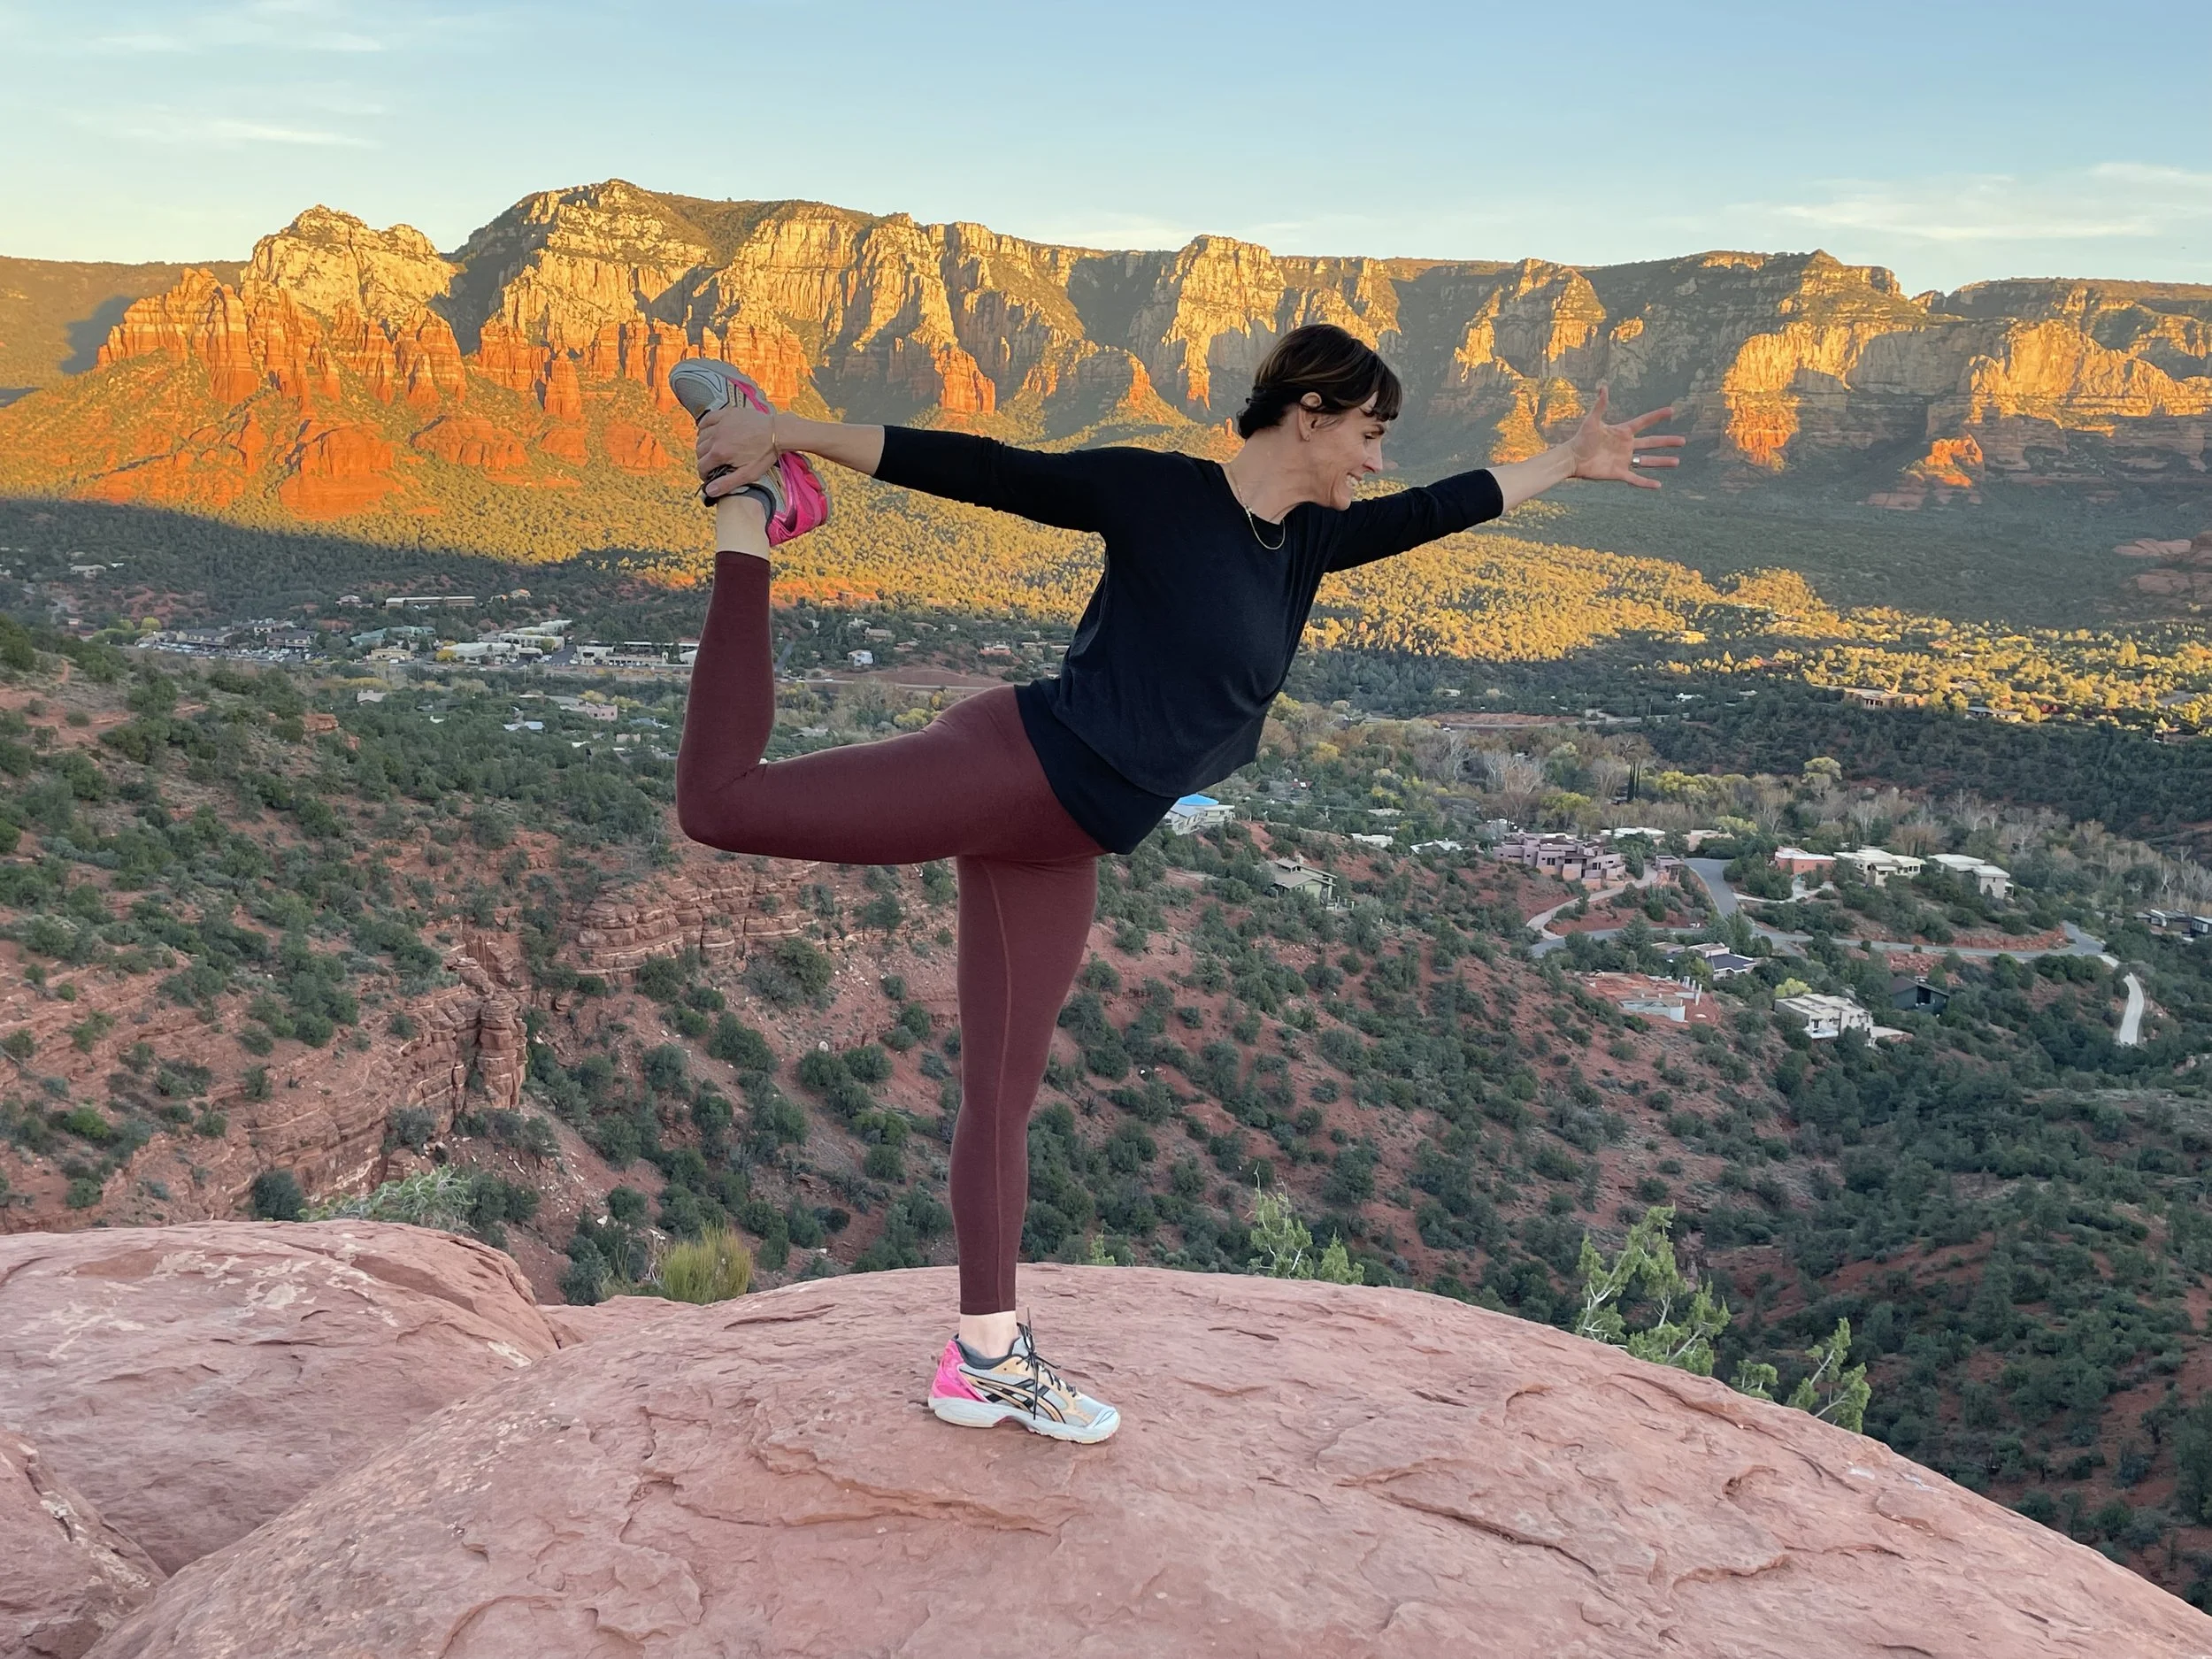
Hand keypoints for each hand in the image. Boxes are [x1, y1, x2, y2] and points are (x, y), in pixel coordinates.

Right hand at [695, 404, 777, 497]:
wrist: (777, 432)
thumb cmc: (765, 453)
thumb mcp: (748, 473)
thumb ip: (727, 483)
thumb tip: (709, 491)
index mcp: (720, 453)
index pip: (701, 465)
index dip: (703, 474)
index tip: (708, 476)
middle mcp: (716, 437)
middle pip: (700, 451)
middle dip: (703, 460)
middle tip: (711, 464)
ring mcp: (721, 423)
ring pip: (701, 435)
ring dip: (703, 444)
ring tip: (711, 450)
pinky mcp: (726, 413)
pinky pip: (708, 419)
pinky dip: (704, 426)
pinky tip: (709, 432)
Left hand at [1566, 384, 1682, 489]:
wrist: (1572, 458)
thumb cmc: (1581, 438)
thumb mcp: (1592, 421)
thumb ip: (1600, 405)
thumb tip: (1603, 387)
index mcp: (1622, 432)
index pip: (1643, 422)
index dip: (1657, 416)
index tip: (1671, 410)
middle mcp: (1626, 446)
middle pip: (1651, 443)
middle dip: (1667, 442)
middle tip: (1683, 441)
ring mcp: (1624, 460)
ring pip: (1647, 461)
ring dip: (1662, 461)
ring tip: (1677, 461)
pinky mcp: (1618, 473)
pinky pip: (1636, 478)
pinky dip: (1646, 483)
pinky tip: (1658, 485)